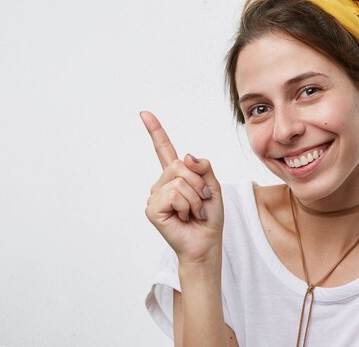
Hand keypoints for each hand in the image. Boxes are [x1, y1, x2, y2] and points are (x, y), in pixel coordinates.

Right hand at [140, 111, 223, 264]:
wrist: (206, 244)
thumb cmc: (209, 218)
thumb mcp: (213, 186)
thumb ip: (203, 166)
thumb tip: (185, 156)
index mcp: (176, 176)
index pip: (163, 149)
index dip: (155, 131)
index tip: (144, 113)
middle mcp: (162, 183)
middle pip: (180, 165)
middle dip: (199, 183)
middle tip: (201, 202)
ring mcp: (155, 195)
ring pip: (180, 181)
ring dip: (195, 198)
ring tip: (193, 213)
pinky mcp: (152, 209)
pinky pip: (175, 194)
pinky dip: (187, 206)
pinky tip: (184, 218)